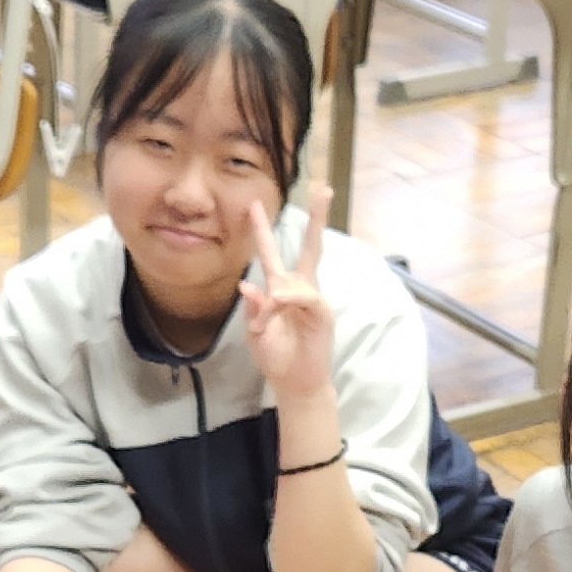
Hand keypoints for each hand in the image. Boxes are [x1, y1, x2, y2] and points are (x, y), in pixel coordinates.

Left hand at [236, 185, 335, 404]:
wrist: (294, 383)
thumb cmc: (276, 356)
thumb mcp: (255, 331)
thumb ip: (254, 309)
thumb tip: (248, 287)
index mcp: (279, 288)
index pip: (270, 251)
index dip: (261, 228)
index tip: (253, 203)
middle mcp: (299, 288)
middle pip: (311, 246)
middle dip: (317, 218)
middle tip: (323, 188)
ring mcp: (314, 299)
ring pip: (295, 280)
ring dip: (276, 301)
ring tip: (265, 327)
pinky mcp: (323, 313)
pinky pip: (304, 298)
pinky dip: (288, 303)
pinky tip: (279, 309)